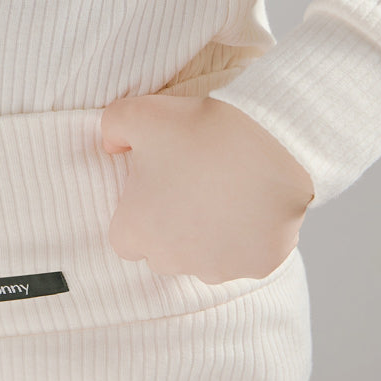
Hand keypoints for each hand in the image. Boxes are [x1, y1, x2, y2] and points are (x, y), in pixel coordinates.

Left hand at [99, 93, 314, 284]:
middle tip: (189, 185)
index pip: (125, 238)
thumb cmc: (199, 128)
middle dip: (171, 227)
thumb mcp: (137, 112)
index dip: (137, 212)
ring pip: (203, 260)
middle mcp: (173, 260)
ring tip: (222, 191)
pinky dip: (246, 238)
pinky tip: (251, 204)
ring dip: (208, 236)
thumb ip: (110, 128)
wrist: (269, 138)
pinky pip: (245, 258)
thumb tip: (111, 147)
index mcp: (137, 231)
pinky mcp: (257, 266)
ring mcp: (218, 268)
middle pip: (163, 253)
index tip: (154, 187)